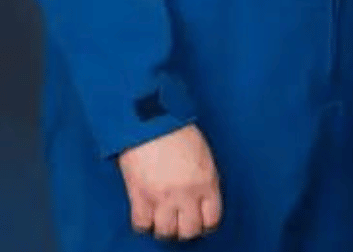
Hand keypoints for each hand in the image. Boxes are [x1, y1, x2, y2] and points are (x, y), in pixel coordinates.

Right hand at [116, 123, 221, 240]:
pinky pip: (142, 224)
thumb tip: (201, 200)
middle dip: (185, 228)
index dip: (205, 223)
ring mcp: (163, 197)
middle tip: (179, 221)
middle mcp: (187, 194)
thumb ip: (204, 180)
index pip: (212, 219)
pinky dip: (143, 223)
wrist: (151, 119)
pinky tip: (146, 213)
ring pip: (166, 232)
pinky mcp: (140, 196)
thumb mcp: (203, 156)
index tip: (199, 221)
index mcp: (207, 181)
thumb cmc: (178, 131)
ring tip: (162, 219)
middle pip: (190, 230)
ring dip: (164, 228)